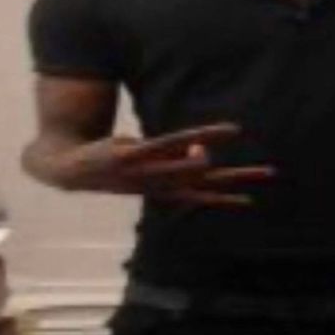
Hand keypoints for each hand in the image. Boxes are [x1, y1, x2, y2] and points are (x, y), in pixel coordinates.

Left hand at [58, 123, 275, 207]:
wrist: (66, 169)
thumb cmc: (112, 166)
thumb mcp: (146, 164)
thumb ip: (174, 157)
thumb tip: (202, 149)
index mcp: (163, 190)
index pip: (202, 196)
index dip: (226, 199)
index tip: (252, 202)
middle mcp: (160, 185)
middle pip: (205, 181)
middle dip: (235, 177)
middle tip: (268, 172)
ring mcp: (148, 172)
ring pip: (186, 163)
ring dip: (210, 152)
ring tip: (233, 132)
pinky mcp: (134, 154)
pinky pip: (165, 145)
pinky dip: (185, 140)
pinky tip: (201, 137)